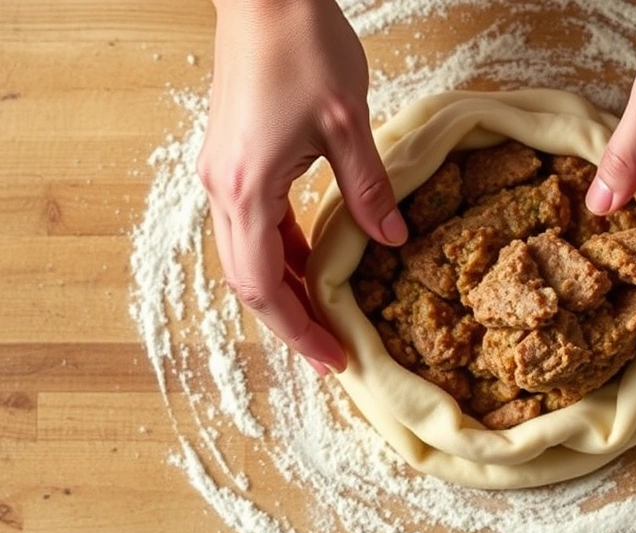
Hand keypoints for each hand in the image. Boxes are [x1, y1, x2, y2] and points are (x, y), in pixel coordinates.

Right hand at [197, 0, 406, 375]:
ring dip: (283, 288)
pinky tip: (311, 259)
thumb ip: (369, 190)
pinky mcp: (232, 158)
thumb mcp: (347, 125)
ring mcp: (222, 173)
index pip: (264, 285)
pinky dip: (280, 251)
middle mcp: (223, 188)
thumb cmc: (303, 48)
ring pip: (246, 254)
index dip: (298, 329)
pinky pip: (251, 224)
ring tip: (324, 315)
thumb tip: (392, 241)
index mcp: (247, 188)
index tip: (331, 358)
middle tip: (330, 351)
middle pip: (247, 280)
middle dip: (289, 320)